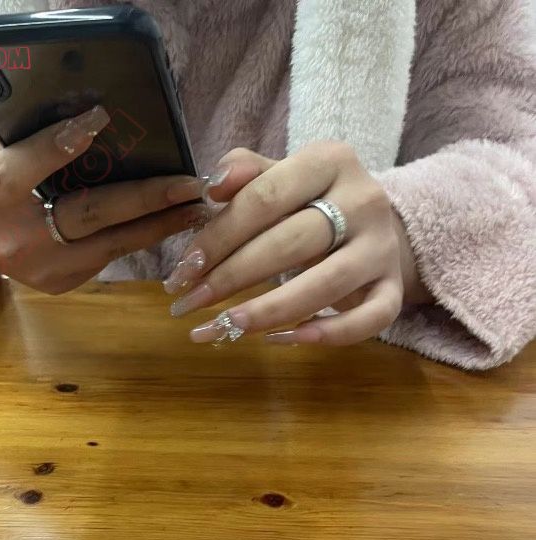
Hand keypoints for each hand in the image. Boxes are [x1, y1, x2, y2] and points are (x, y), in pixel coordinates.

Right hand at [0, 106, 208, 292]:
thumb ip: (26, 128)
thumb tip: (84, 104)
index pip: (25, 170)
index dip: (59, 146)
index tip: (99, 119)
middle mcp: (17, 238)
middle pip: (88, 215)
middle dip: (145, 199)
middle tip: (190, 185)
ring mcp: (40, 268)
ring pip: (110, 245)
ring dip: (159, 226)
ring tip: (197, 208)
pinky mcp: (59, 283)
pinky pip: (107, 257)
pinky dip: (138, 237)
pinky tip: (169, 221)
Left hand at [162, 143, 430, 345]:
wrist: (376, 224)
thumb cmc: (312, 202)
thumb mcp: (280, 176)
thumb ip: (245, 173)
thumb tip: (210, 185)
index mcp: (332, 161)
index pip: (266, 197)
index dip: (219, 236)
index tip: (184, 270)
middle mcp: (364, 201)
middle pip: (291, 243)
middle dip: (232, 277)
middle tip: (189, 304)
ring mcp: (382, 247)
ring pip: (326, 285)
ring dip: (269, 311)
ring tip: (225, 328)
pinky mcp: (394, 288)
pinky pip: (368, 320)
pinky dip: (327, 335)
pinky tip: (281, 340)